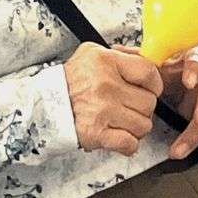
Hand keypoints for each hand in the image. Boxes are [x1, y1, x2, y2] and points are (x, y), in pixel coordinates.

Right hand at [63, 42, 161, 156]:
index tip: (150, 88)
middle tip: (130, 105)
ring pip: (143, 125)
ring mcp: (102, 111)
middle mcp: (106, 85)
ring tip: (122, 120)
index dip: (154, 83)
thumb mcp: (92, 53)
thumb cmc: (70, 80)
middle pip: (149, 102)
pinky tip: (119, 136)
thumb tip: (149, 57)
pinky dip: (128, 143)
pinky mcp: (97, 134)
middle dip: (143, 106)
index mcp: (106, 61)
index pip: (149, 72)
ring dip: (136, 126)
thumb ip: (122, 53)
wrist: (43, 104)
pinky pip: (130, 143)